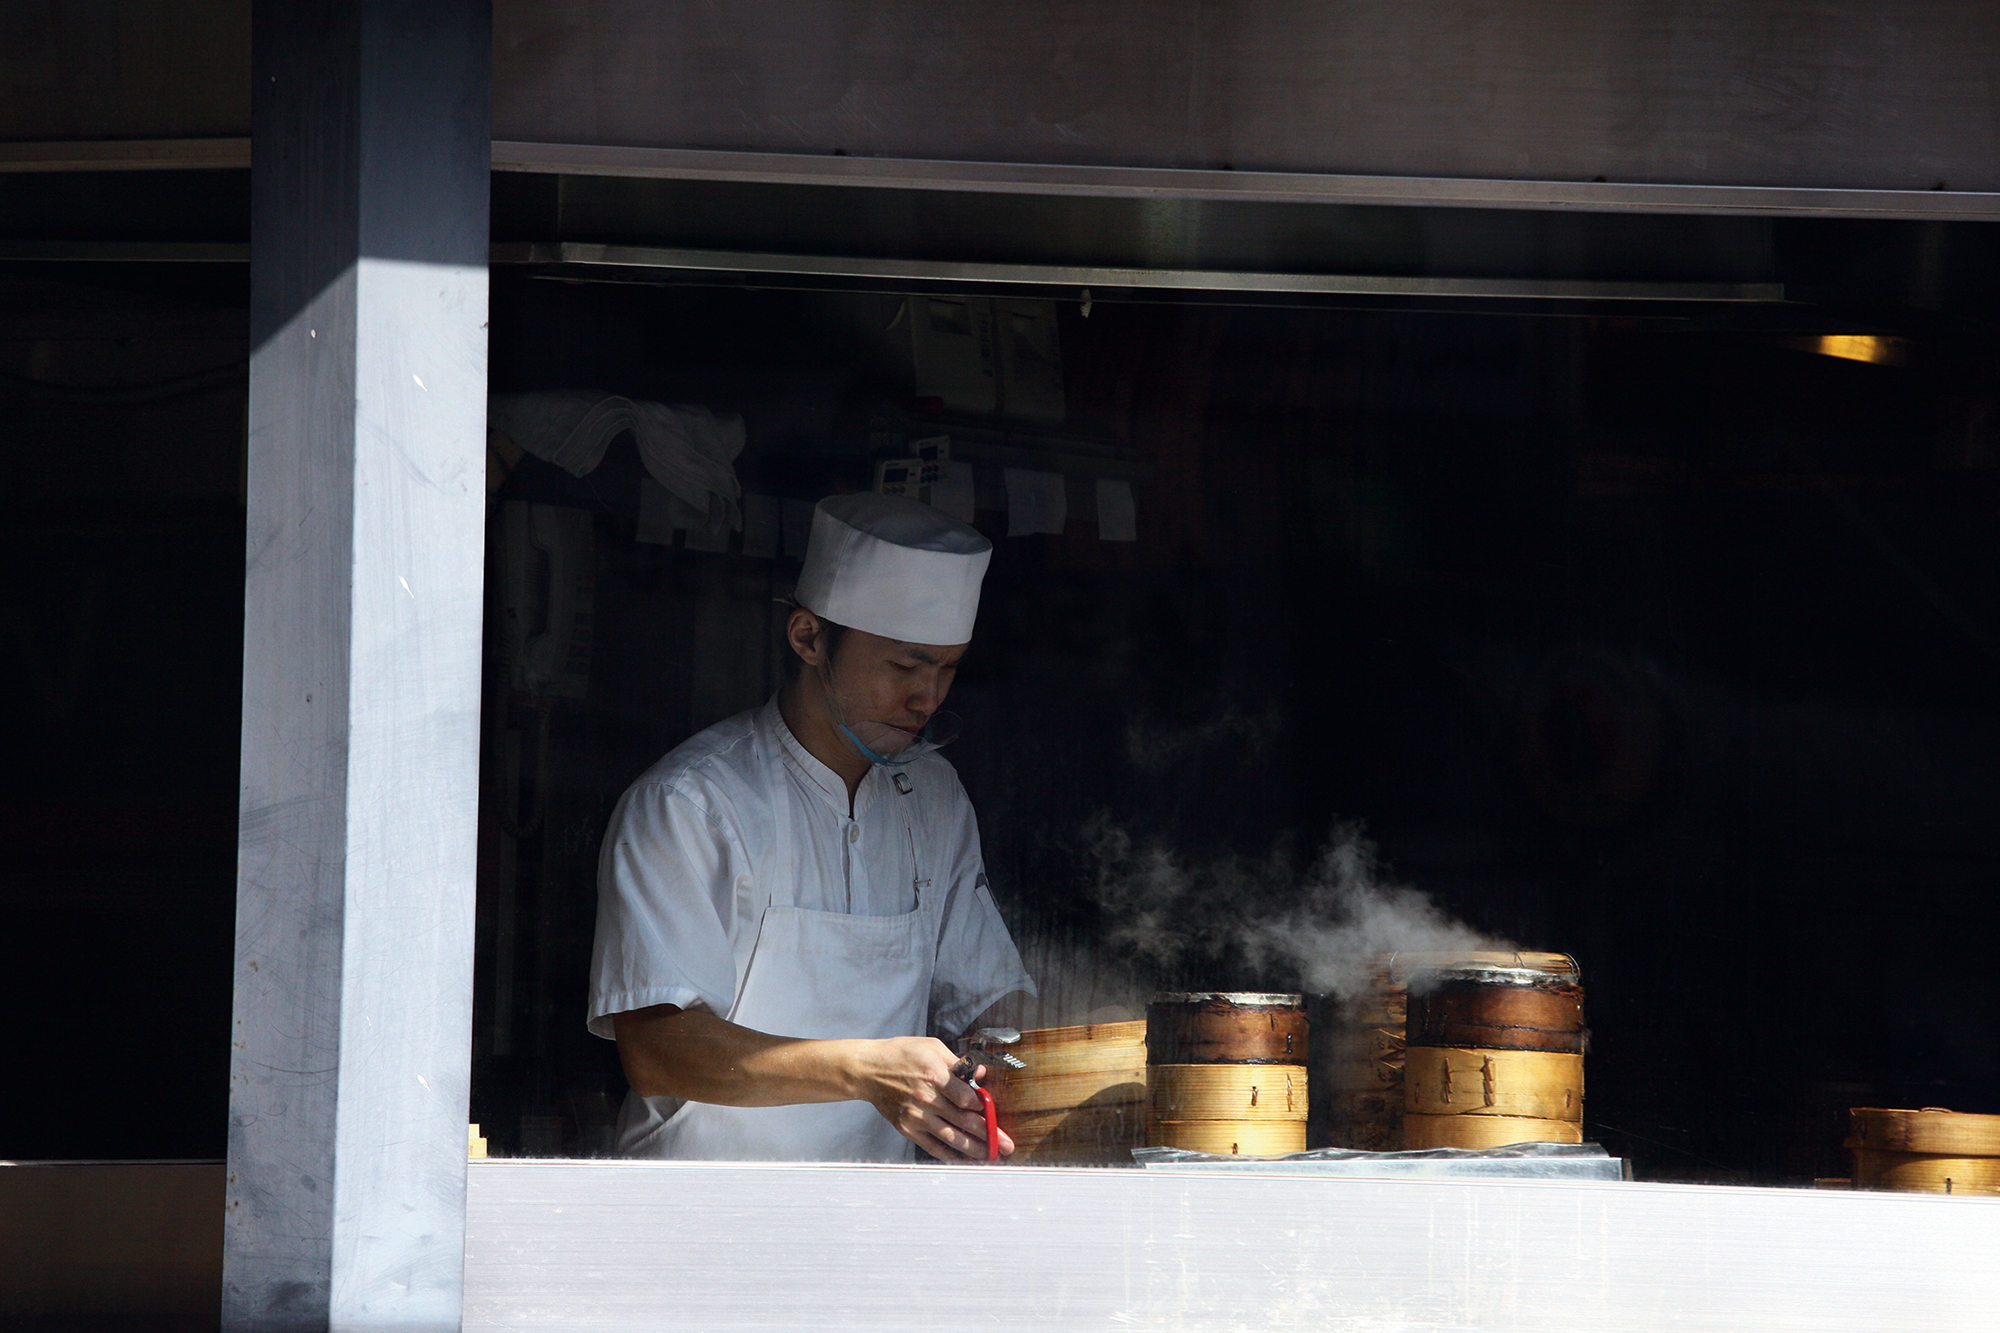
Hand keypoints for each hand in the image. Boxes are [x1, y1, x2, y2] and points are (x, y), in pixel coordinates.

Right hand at [848, 1036, 1014, 1162]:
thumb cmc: (901, 1055)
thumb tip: (979, 1074)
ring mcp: (917, 1116)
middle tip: (1007, 1145)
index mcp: (935, 1076)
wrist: (869, 1070)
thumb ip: (958, 1062)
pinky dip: (950, 1155)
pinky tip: (964, 1159)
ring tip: (991, 1156)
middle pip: (964, 1121)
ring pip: (952, 1137)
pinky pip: (933, 1146)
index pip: (967, 1098)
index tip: (995, 1114)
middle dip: (990, 1135)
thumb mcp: (932, 1047)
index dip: (984, 1108)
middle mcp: (927, 1099)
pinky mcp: (908, 1128)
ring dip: (974, 1149)